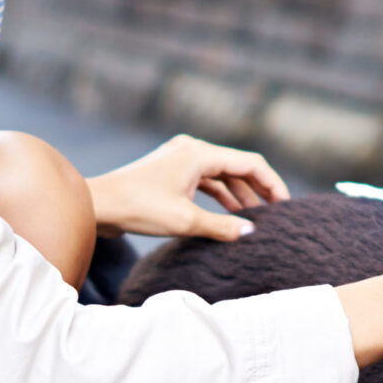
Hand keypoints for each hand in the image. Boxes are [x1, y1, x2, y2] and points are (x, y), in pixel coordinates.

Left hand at [86, 136, 286, 241]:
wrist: (96, 205)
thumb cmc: (137, 208)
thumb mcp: (185, 220)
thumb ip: (222, 226)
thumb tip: (251, 232)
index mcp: (200, 153)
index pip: (251, 163)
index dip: (272, 184)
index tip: (285, 207)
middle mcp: (191, 149)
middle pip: (237, 167)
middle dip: (257, 191)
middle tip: (274, 215)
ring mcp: (179, 160)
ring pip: (220, 176)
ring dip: (238, 196)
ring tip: (253, 220)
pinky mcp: (169, 173)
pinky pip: (204, 182)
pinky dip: (218, 197)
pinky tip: (227, 215)